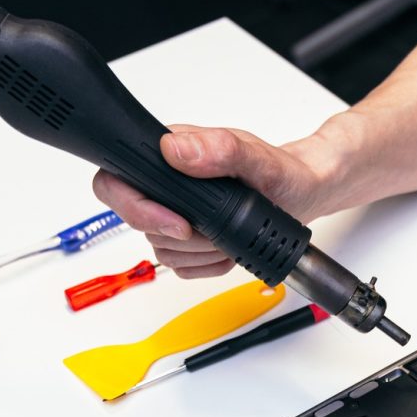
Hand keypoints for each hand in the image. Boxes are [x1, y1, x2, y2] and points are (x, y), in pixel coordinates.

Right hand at [90, 124, 323, 278]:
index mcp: (169, 154)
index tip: (179, 223)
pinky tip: (228, 249)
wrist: (301, 195)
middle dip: (181, 237)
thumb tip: (175, 150)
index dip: (135, 208)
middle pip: (139, 223)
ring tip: (227, 237)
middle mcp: (166, 184)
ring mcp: (177, 213)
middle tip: (213, 231)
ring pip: (161, 250)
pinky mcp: (191, 240)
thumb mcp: (258, 158)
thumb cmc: (281, 172)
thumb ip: (218, 149)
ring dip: (198, 253)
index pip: (115, 181)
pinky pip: (182, 267)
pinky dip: (208, 266)